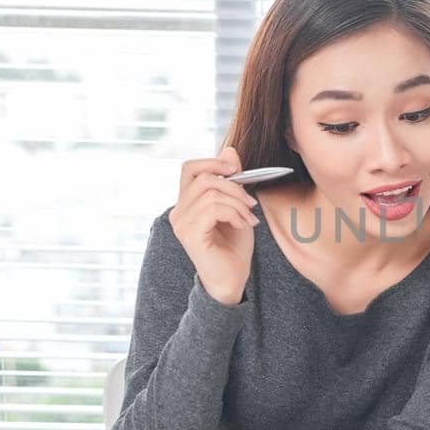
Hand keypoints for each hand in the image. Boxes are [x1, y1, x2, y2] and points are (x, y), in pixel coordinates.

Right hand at [171, 146, 258, 304]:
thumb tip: (230, 150)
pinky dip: (234, 213)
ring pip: (211, 192)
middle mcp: (178, 211)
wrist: (232, 279)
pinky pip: (213, 208)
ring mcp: (181, 223)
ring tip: (249, 218)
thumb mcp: (237, 207)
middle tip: (251, 203)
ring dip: (238, 202)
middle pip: (204, 176)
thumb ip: (232, 181)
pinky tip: (243, 225)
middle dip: (234, 185)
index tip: (237, 171)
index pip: (190, 168)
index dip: (213, 161)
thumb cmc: (233, 247)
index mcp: (186, 203)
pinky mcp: (189, 234)